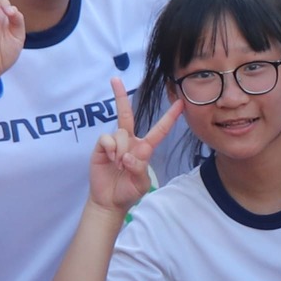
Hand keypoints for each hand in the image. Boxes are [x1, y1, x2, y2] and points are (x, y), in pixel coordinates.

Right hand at [84, 76, 178, 212]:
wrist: (109, 201)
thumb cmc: (128, 191)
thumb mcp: (140, 183)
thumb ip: (139, 169)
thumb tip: (128, 157)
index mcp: (144, 148)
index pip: (160, 130)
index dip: (170, 117)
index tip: (180, 103)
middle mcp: (129, 141)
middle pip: (126, 114)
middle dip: (121, 96)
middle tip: (114, 79)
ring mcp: (114, 143)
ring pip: (120, 132)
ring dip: (121, 149)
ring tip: (119, 165)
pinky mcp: (101, 147)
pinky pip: (106, 138)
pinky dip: (110, 149)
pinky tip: (111, 160)